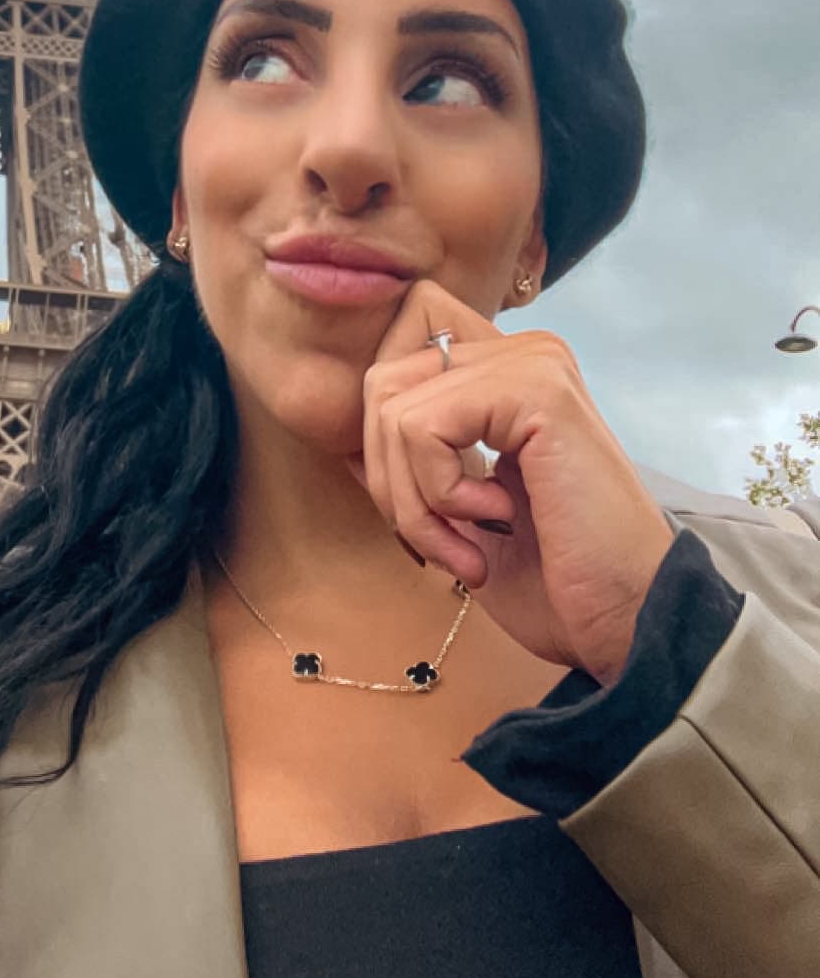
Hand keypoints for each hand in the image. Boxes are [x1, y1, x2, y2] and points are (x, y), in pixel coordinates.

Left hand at [346, 280, 673, 683]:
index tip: (423, 516)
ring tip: (470, 547)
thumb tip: (347, 439)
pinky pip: (421, 426)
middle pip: (381, 381)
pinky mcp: (536, 389)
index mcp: (507, 374)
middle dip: (388, 480)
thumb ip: (418, 459)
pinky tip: (493, 523)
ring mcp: (532, 363)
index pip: (394, 358)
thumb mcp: (463, 510)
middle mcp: (522, 352)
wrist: (630, 625)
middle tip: (444, 545)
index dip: (380, 441)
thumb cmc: (555, 581)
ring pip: (392, 406)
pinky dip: (437, 494)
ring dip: (415, 500)